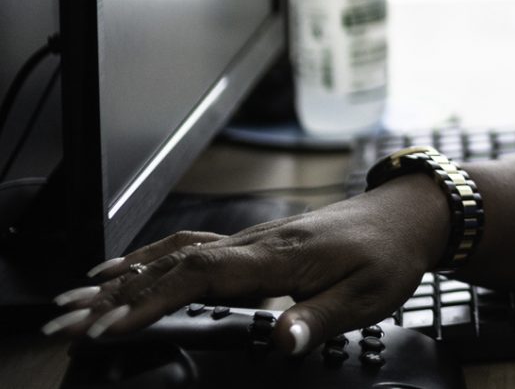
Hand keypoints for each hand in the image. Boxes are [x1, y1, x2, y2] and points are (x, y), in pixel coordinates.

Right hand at [41, 175, 447, 353]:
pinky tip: (123, 270)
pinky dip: (149, 259)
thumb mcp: (367, 296)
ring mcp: (251, 242)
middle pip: (170, 265)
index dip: (152, 301)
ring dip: (122, 277)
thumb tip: (281, 340)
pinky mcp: (253, 245)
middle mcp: (255, 245)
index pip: (199, 277)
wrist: (410, 216)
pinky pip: (190, 249)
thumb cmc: (389, 256)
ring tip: (73, 299)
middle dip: (114, 294)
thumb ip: (319, 318)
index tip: (111, 326)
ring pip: (173, 255)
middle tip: (63, 321)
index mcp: (277, 258)